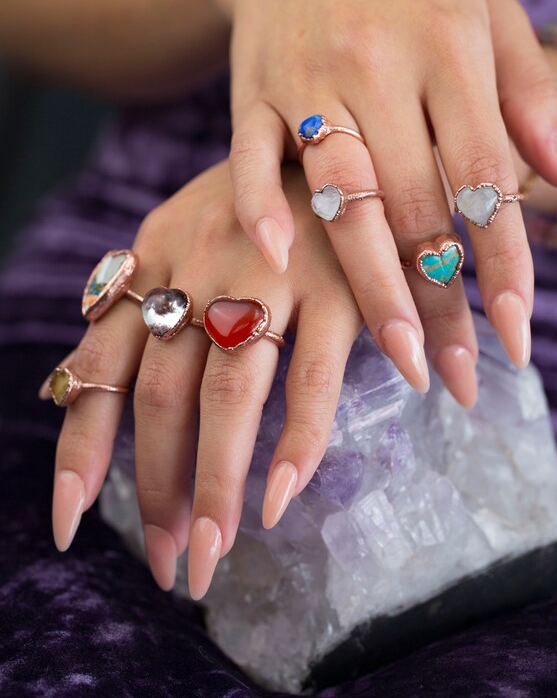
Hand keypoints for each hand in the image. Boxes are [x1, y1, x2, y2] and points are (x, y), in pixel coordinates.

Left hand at [50, 161, 362, 597]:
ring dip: (215, 486)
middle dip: (157, 489)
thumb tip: (77, 385)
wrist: (338, 139)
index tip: (71, 526)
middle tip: (168, 564)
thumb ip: (137, 299)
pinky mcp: (338, 285)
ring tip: (210, 555)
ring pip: (227, 397)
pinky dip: (296, 445)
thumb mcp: (181, 231)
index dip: (81, 450)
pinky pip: (312, 379)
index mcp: (155, 256)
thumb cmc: (255, 201)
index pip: (102, 366)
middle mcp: (200, 267)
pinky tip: (279, 500)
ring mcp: (269, 275)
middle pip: (161, 395)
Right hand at [209, 0, 556, 391]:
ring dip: (373, 286)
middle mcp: (379, 64)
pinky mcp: (251, 90)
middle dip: (441, 301)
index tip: (513, 331)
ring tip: (403, 359)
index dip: (501, 259)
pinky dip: (262, 206)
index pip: (484, 172)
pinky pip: (253, 155)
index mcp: (447, 45)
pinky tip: (276, 262)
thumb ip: (527, 92)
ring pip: (345, 197)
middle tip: (455, 377)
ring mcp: (308, 77)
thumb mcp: (483, 10)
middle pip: (415, 204)